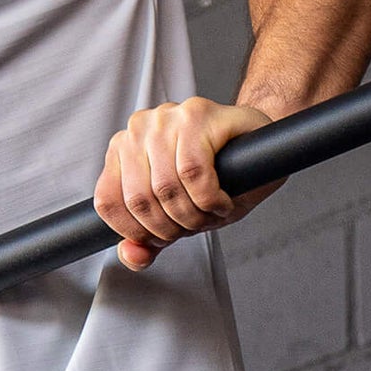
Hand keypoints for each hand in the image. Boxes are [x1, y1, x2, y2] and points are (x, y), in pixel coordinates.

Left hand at [93, 98, 281, 270]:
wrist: (262, 144)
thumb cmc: (219, 177)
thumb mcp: (178, 214)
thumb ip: (148, 238)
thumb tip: (132, 256)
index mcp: (123, 149)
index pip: (108, 202)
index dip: (137, 232)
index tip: (163, 237)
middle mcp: (139, 128)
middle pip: (138, 199)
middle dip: (170, 228)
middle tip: (195, 227)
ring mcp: (166, 117)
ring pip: (165, 188)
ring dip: (193, 216)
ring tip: (211, 214)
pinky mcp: (197, 114)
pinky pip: (193, 173)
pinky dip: (210, 199)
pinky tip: (222, 201)